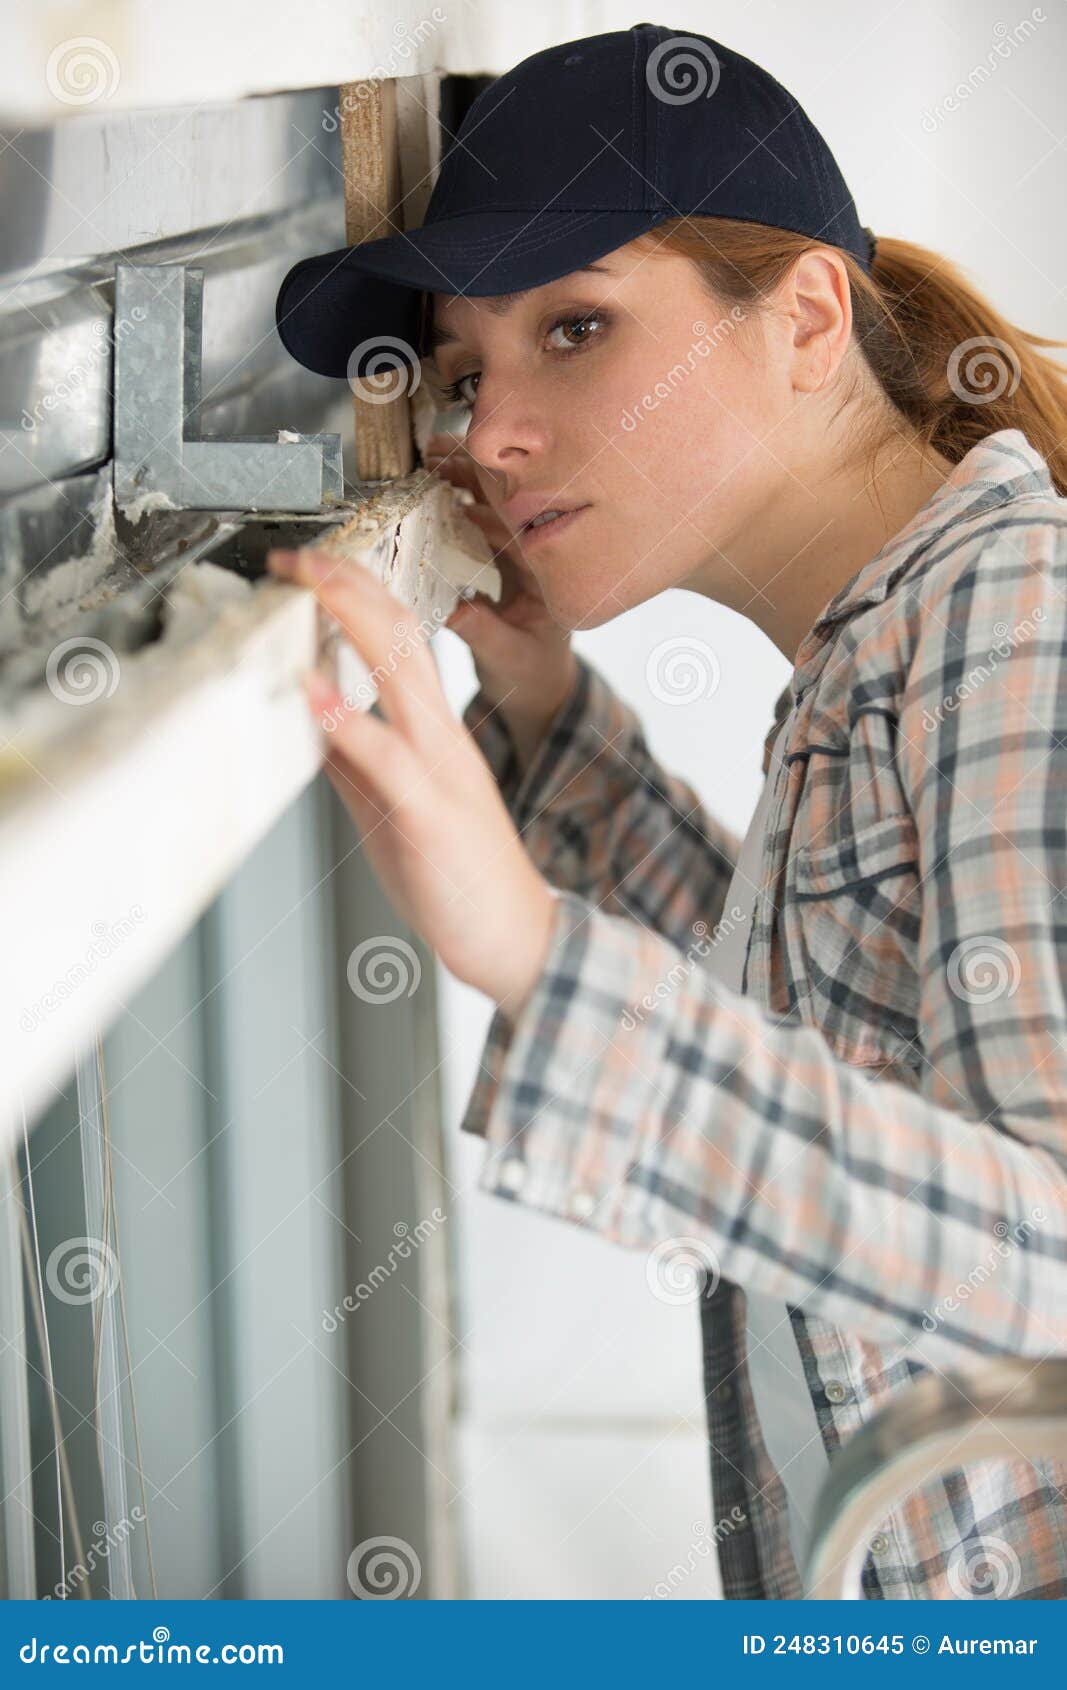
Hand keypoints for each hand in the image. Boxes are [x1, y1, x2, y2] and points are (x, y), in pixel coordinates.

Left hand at [265, 545, 558, 1017]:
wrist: (513, 936)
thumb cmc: (455, 873)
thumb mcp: (389, 804)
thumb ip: (351, 758)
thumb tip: (303, 715)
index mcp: (434, 730)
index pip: (398, 638)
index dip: (351, 594)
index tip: (304, 566)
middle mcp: (441, 736)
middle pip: (401, 634)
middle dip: (347, 585)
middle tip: (297, 554)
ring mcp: (439, 770)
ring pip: (402, 673)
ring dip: (348, 621)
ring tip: (305, 585)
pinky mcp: (431, 813)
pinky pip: (388, 757)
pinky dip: (346, 718)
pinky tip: (311, 691)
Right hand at [423, 433, 577, 767]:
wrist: (538, 690)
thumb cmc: (532, 675)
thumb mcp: (507, 656)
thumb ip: (482, 632)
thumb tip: (454, 608)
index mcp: (549, 574)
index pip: (522, 519)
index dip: (492, 490)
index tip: (463, 468)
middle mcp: (536, 557)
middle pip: (505, 503)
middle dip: (472, 473)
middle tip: (436, 452)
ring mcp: (517, 557)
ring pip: (489, 509)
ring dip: (461, 484)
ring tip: (429, 463)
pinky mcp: (498, 563)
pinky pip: (476, 528)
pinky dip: (455, 508)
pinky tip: (433, 492)